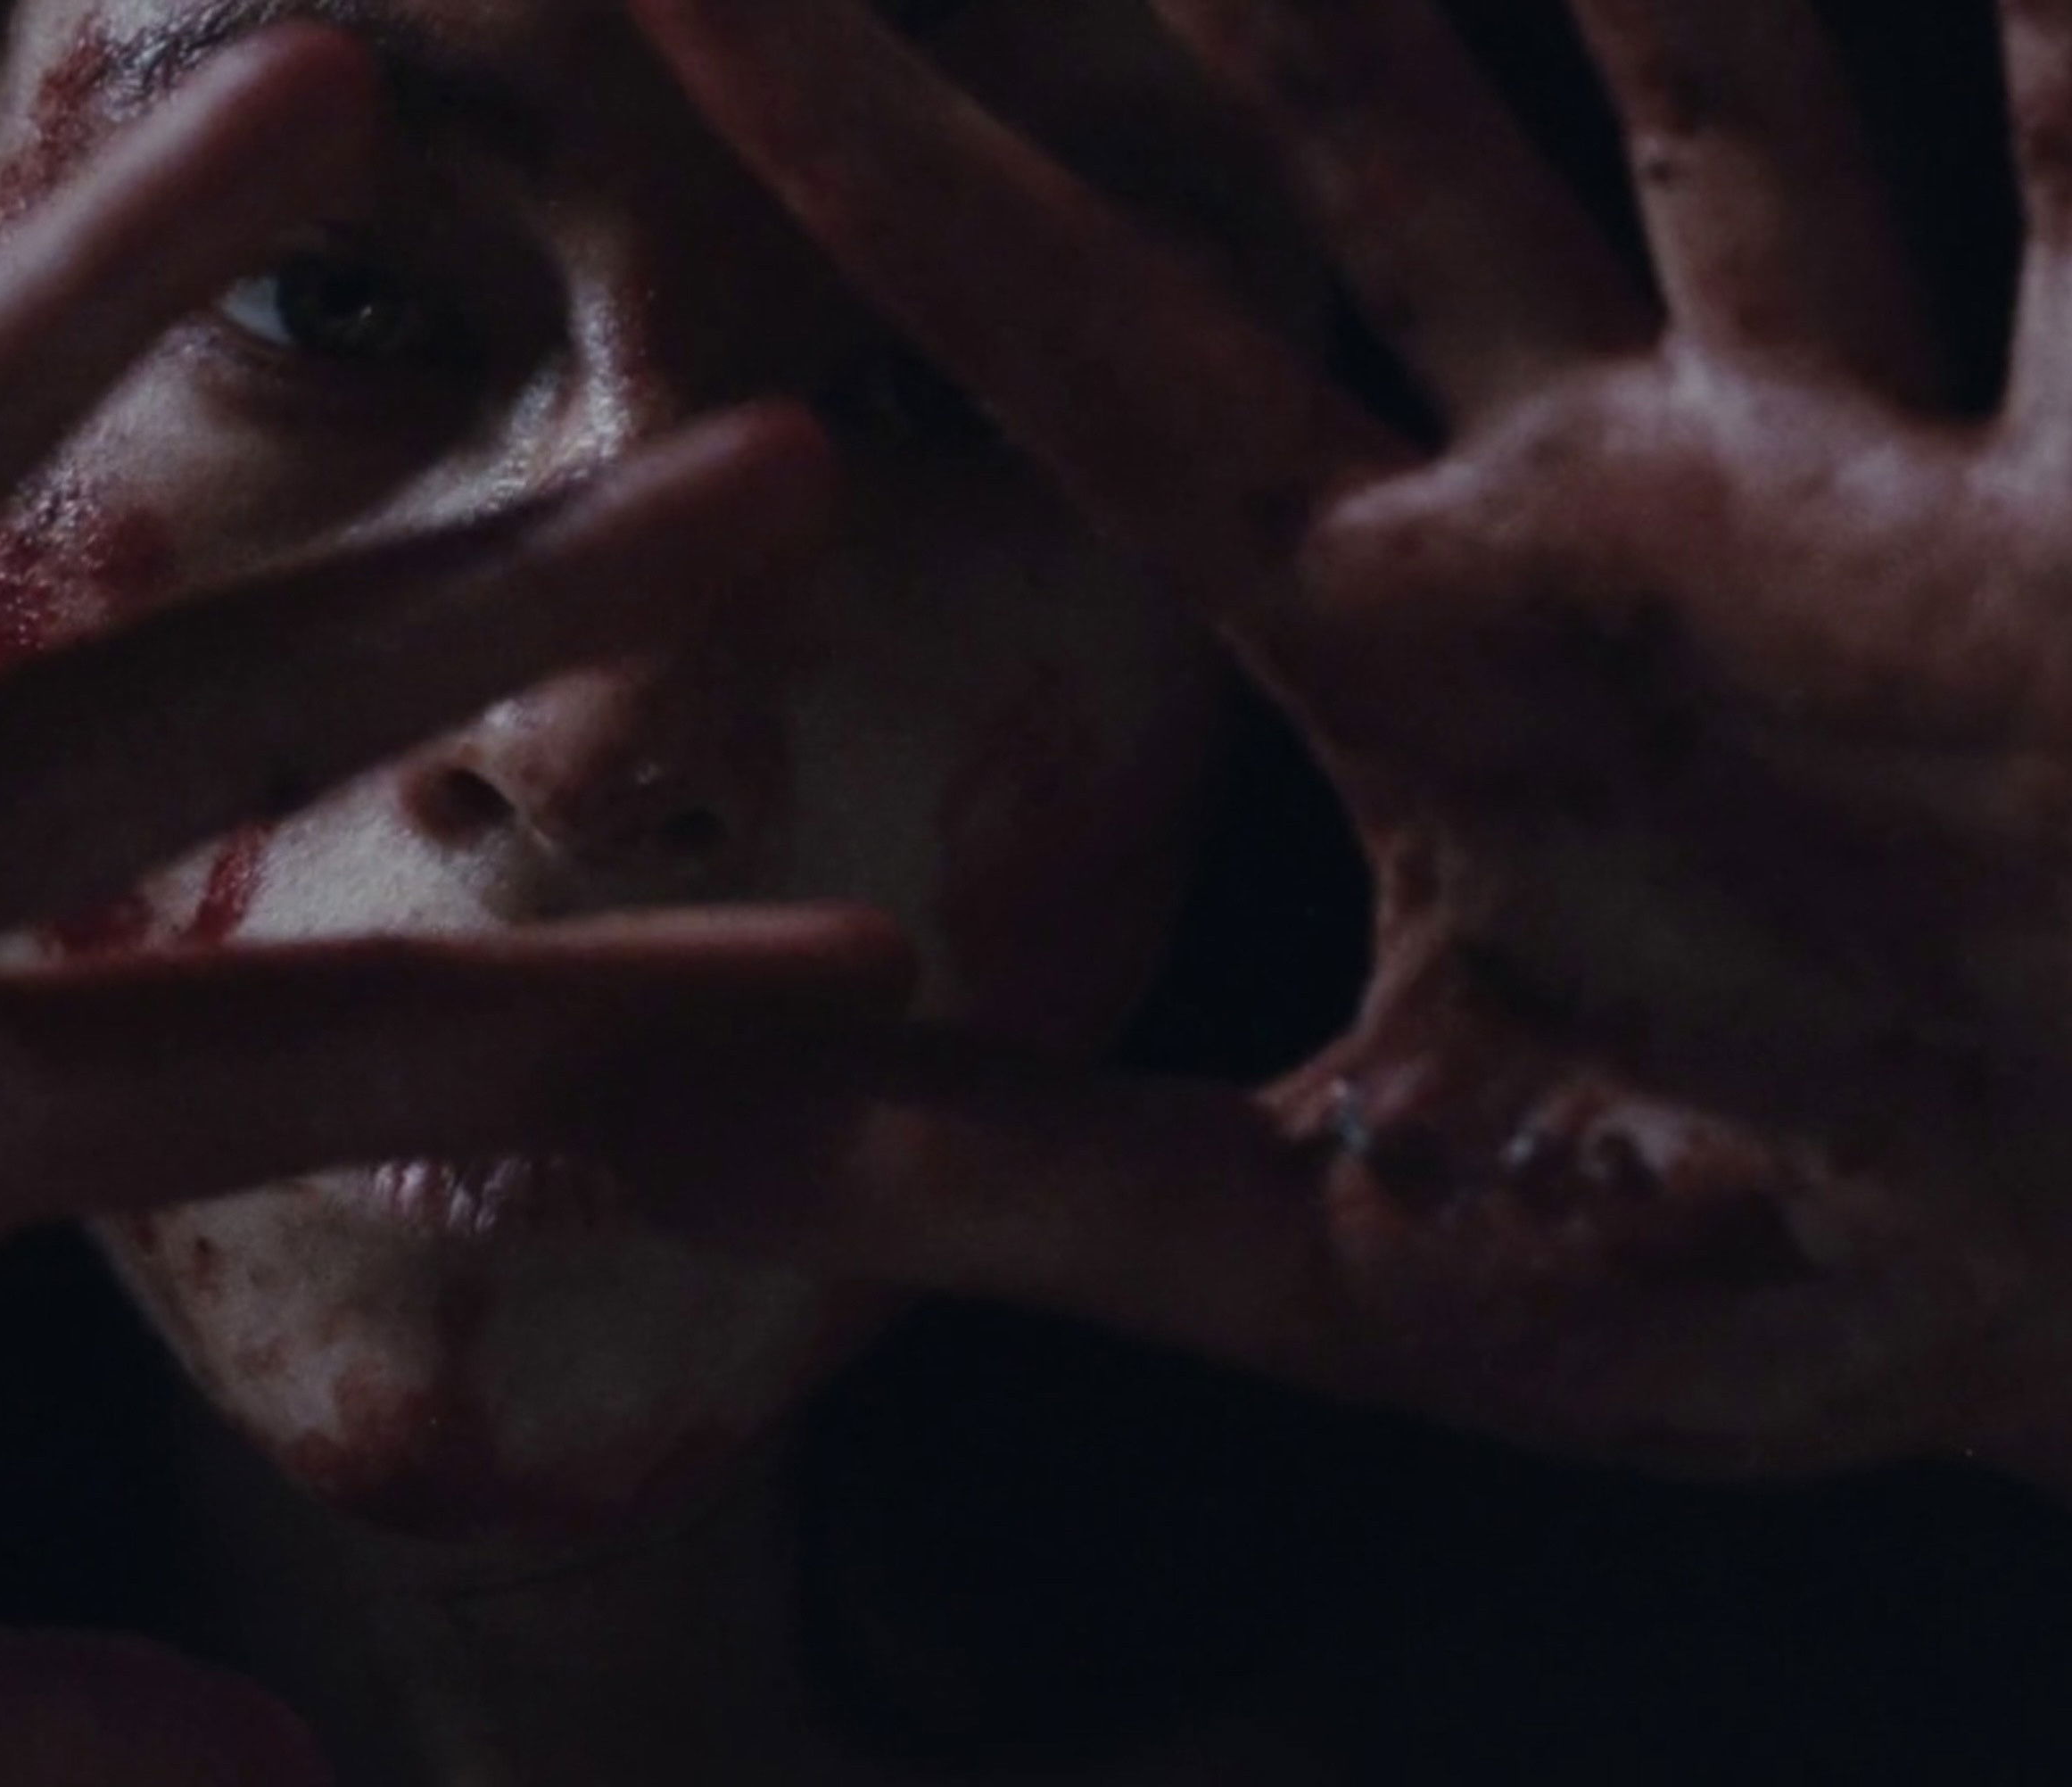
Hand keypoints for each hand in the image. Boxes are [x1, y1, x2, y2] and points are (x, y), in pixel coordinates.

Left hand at [630, 0, 2071, 1481]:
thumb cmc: (1753, 1282)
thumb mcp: (1351, 1253)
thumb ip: (1009, 1182)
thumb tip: (625, 1138)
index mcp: (1413, 650)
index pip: (1088, 352)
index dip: (893, 167)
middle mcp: (1608, 503)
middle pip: (1379, 133)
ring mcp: (1866, 469)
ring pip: (1724, 95)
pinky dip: (2057, 45)